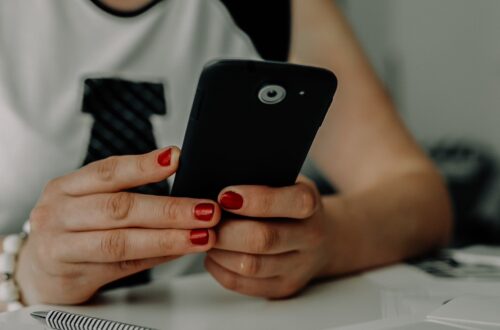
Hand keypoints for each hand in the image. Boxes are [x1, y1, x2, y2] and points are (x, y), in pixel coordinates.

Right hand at [16, 147, 219, 304]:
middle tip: (206, 209)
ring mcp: (61, 246)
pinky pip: (121, 267)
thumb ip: (126, 195)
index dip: (143, 165)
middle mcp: (59, 213)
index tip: (176, 158)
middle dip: (169, 209)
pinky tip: (180, 251)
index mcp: (66, 187)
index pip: (107, 171)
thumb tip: (183, 191)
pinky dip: (156, 258)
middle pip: (119, 208)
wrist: (37, 270)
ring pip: (121, 241)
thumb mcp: (88, 204)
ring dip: (167, 238)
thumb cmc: (72, 230)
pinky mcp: (71, 276)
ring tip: (201, 235)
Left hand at [205, 176, 332, 298]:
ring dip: (219, 251)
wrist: (321, 237)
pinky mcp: (283, 287)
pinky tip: (213, 254)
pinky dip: (219, 268)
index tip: (225, 196)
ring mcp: (299, 267)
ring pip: (250, 266)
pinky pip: (243, 284)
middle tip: (204, 221)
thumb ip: (257, 178)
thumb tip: (215, 179)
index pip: (291, 202)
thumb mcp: (283, 180)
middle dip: (226, 230)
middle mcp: (310, 237)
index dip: (256, 200)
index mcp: (310, 202)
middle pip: (264, 239)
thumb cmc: (287, 202)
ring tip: (206, 236)